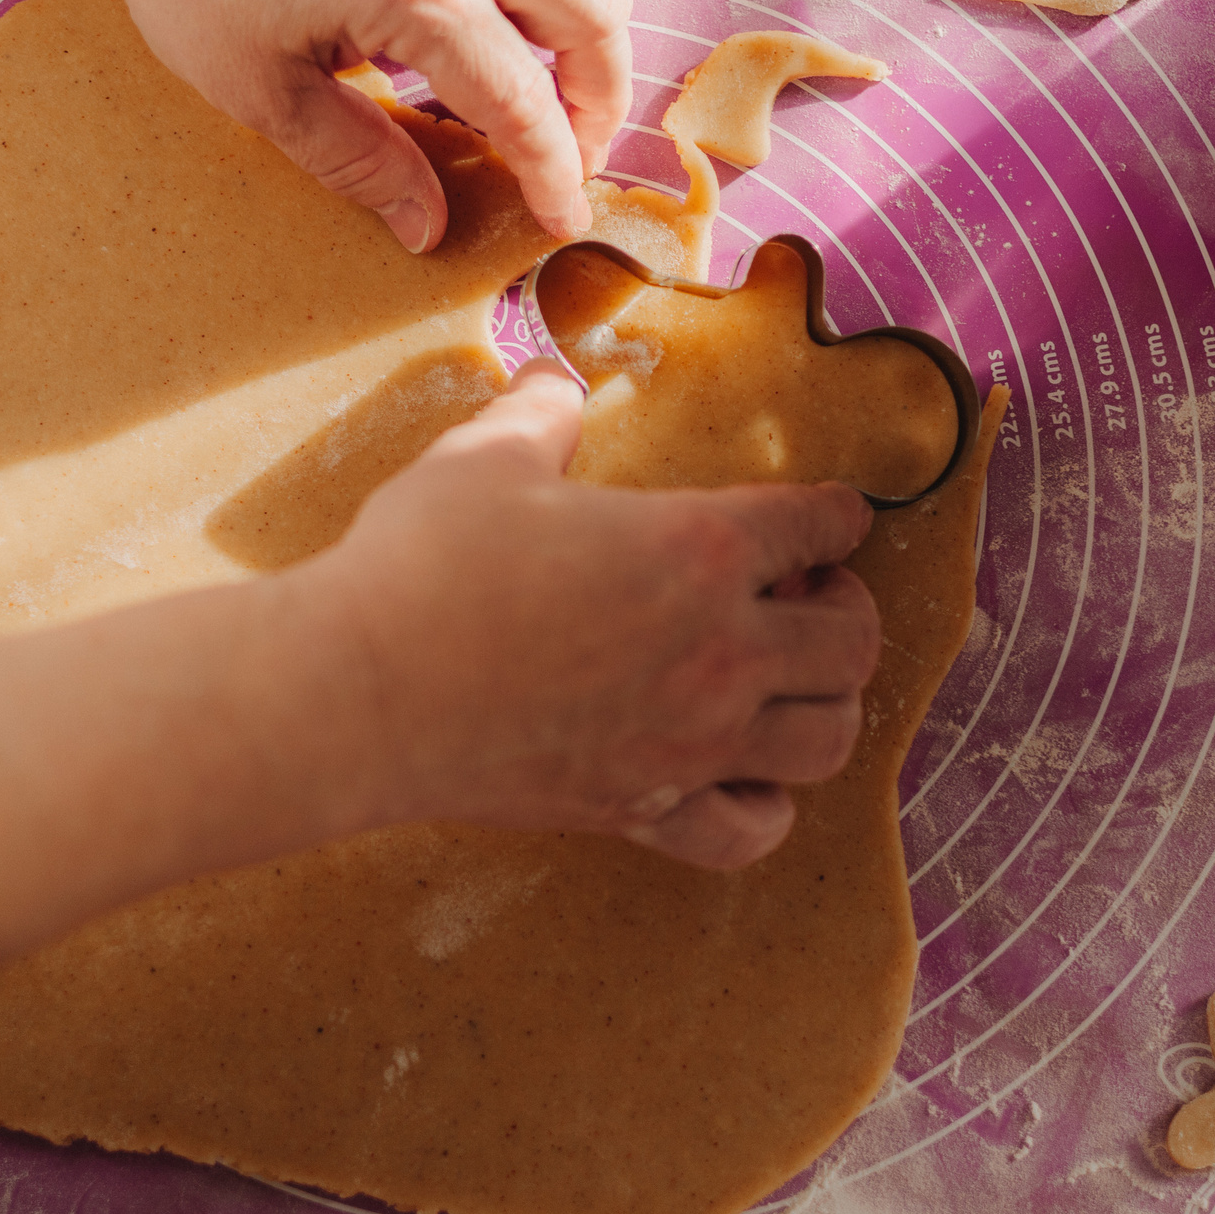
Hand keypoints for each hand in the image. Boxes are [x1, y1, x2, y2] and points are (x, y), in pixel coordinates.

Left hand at [44, 0, 628, 251]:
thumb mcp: (258, 86)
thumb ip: (357, 159)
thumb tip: (427, 227)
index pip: (524, 104)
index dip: (555, 173)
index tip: (562, 218)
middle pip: (594, 16)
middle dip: (600, 99)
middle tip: (573, 146)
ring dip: (606, 2)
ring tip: (577, 55)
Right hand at [301, 366, 881, 868]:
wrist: (360, 691)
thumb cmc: (423, 565)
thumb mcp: (486, 456)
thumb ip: (541, 416)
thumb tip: (552, 382)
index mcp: (701, 546)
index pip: (819, 524)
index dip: (838, 514)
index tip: (835, 516)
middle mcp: (721, 650)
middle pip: (854, 644)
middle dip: (847, 613)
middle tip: (809, 598)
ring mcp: (690, 740)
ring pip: (827, 741)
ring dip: (826, 708)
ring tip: (791, 685)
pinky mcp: (643, 806)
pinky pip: (749, 832)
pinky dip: (763, 810)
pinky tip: (742, 780)